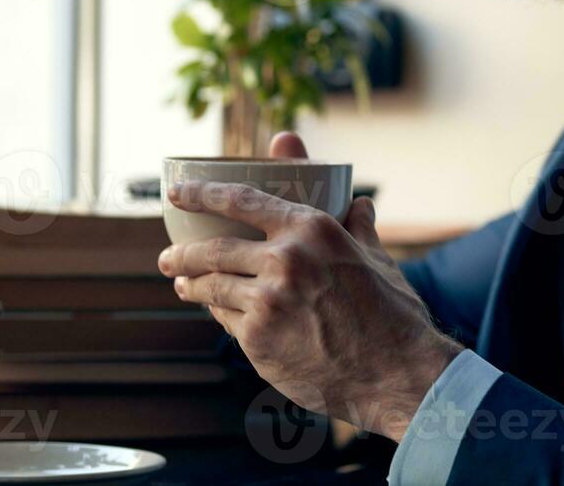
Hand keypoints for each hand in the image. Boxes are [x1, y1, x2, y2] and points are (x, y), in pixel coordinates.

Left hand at [158, 131, 461, 441]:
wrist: (394, 370)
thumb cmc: (391, 313)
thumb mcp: (376, 257)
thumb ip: (358, 226)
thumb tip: (359, 203)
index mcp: (312, 228)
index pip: (241, 200)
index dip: (201, 193)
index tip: (176, 193)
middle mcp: (285, 258)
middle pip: (212, 249)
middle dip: (181, 253)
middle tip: (169, 257)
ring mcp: (267, 299)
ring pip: (211, 286)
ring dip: (190, 284)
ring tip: (183, 284)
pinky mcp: (258, 338)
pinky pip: (225, 319)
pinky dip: (217, 313)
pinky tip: (215, 312)